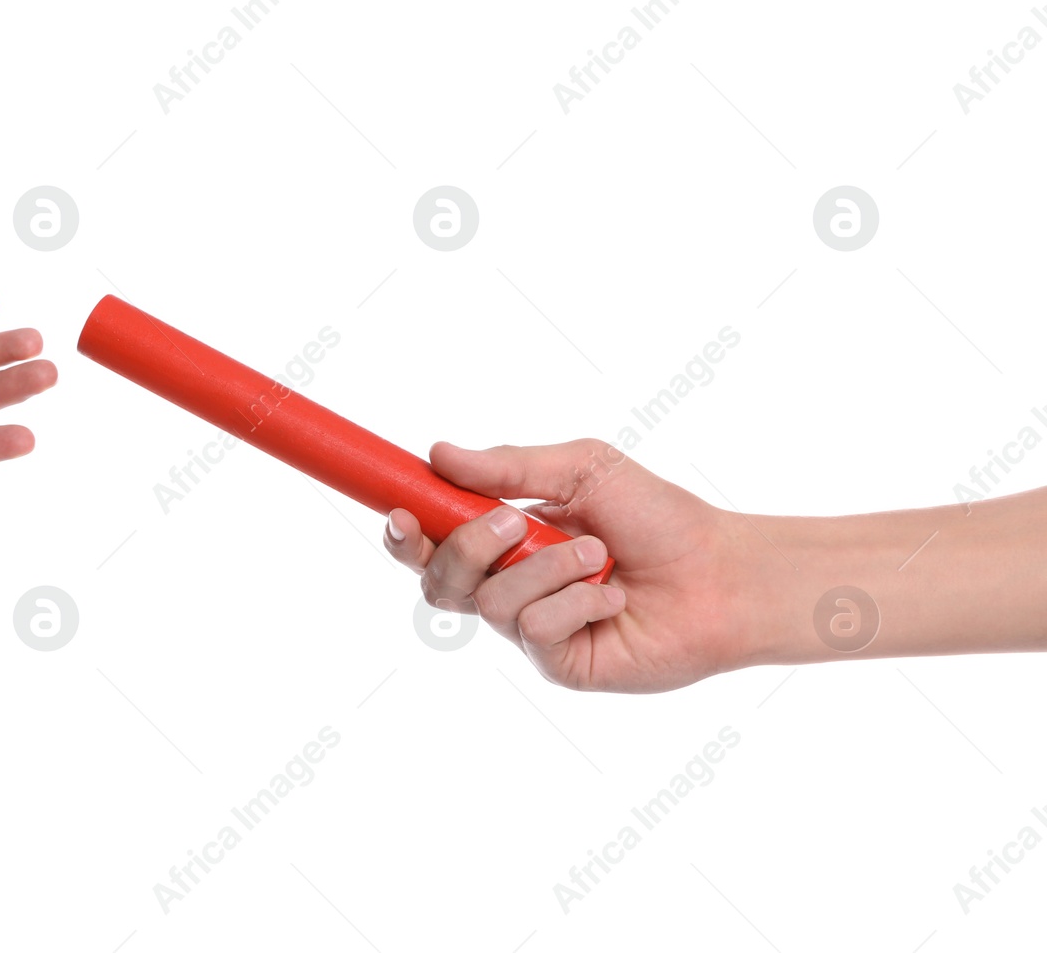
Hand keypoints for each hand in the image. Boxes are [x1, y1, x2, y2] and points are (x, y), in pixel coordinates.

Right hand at [383, 439, 749, 692]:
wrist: (721, 573)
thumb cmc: (658, 517)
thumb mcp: (582, 469)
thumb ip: (508, 466)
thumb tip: (439, 453)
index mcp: (504, 539)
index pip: (432, 542)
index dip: (404, 533)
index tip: (398, 511)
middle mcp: (510, 587)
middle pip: (439, 579)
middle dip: (468, 546)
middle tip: (513, 523)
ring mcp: (532, 629)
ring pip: (488, 603)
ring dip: (543, 569)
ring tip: (596, 556)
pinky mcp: (559, 664)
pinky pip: (533, 630)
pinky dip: (574, 603)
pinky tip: (612, 597)